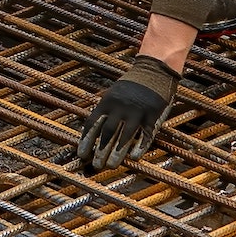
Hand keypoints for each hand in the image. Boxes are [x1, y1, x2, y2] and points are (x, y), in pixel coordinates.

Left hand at [77, 55, 178, 172]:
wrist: (154, 70)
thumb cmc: (131, 86)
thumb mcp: (113, 93)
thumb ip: (105, 110)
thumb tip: (92, 130)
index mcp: (107, 102)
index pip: (92, 124)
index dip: (86, 141)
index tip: (81, 155)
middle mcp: (120, 108)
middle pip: (107, 133)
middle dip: (100, 151)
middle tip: (96, 165)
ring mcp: (136, 112)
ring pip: (124, 137)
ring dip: (116, 153)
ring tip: (111, 166)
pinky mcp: (152, 116)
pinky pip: (145, 135)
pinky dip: (139, 147)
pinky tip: (133, 157)